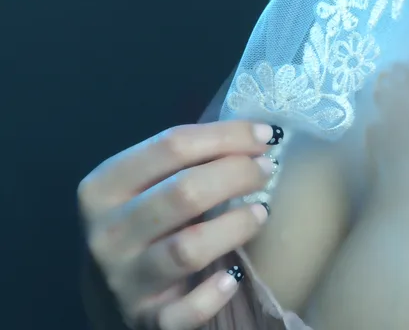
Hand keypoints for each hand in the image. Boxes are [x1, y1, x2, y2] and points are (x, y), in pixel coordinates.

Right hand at [78, 121, 282, 329]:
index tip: (266, 135)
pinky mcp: (146, 320)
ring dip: (234, 226)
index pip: (171, 145)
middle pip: (183, 192)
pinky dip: (212, 294)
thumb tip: (257, 134)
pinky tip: (233, 276)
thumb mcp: (147, 184)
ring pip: (186, 249)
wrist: (111, 294)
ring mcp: (124, 280)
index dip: (227, 135)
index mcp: (104, 187)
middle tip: (267, 170)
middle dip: (236, 174)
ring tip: (262, 211)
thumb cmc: (145, 222)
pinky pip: (182, 312)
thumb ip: (186, 158)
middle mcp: (108, 233)